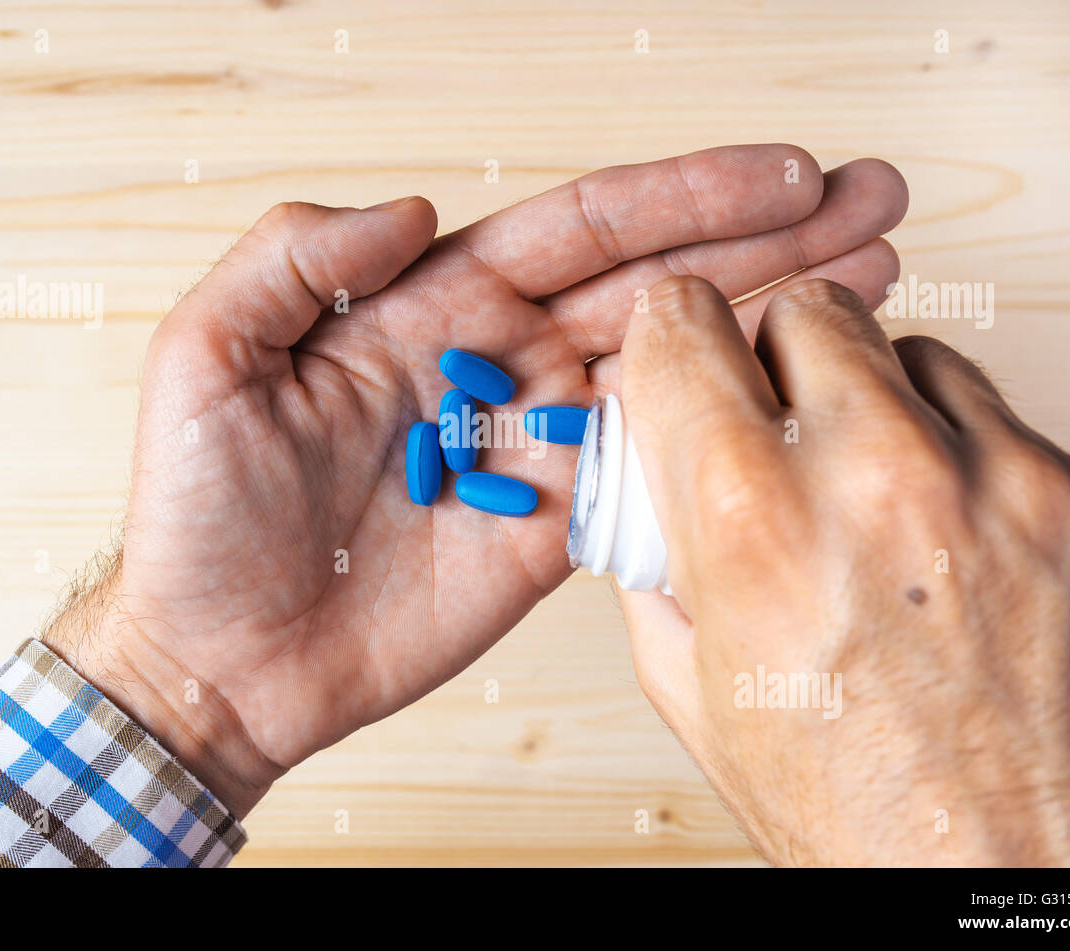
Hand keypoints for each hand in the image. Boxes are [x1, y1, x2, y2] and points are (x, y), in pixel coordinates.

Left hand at [44, 146, 908, 816]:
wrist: (221, 657)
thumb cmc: (196, 516)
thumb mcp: (206, 360)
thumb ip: (296, 260)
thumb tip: (414, 209)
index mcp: (429, 309)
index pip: (579, 230)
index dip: (684, 197)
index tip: (780, 174)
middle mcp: (497, 363)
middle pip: (657, 282)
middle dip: (768, 239)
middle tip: (870, 201)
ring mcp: (533, 446)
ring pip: (675, 364)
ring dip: (772, 317)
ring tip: (873, 273)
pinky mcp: (552, 527)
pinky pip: (652, 468)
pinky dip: (727, 428)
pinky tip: (795, 388)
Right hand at [619, 275, 1069, 864]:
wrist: (1017, 889)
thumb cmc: (863, 817)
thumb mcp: (698, 692)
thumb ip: (659, 559)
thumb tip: (655, 475)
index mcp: (756, 523)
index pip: (685, 328)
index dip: (675, 335)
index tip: (687, 343)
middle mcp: (884, 477)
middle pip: (814, 310)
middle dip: (786, 359)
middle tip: (793, 430)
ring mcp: (1012, 480)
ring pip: (925, 360)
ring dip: (894, 414)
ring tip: (894, 513)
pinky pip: (1021, 434)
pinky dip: (988, 476)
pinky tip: (975, 558)